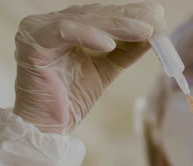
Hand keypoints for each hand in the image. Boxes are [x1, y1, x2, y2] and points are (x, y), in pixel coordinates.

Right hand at [13, 3, 163, 133]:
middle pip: (96, 14)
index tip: (159, 17)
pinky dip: (89, 35)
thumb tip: (154, 33)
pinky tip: (110, 45)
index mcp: (68, 26)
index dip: (132, 14)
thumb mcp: (108, 68)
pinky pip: (65, 32)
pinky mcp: (33, 43)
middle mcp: (52, 23)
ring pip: (85, 19)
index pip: (103, 14)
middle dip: (130, 18)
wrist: (48, 125)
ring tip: (145, 31)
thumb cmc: (72, 98)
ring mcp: (39, 30)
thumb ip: (127, 50)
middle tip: (157, 21)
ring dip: (118, 25)